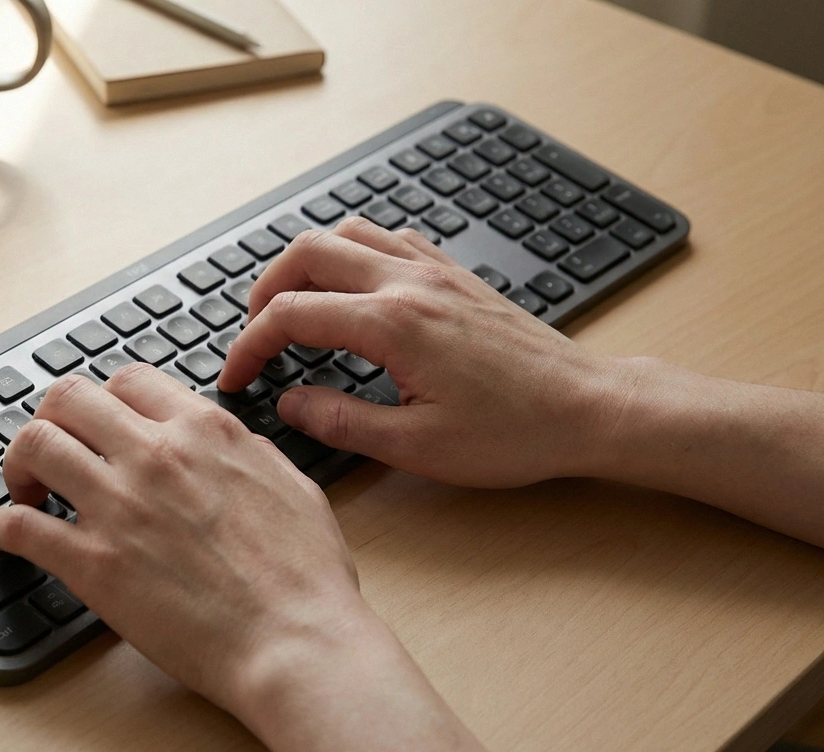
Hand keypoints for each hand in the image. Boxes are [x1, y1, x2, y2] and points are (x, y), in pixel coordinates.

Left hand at [0, 364, 497, 751]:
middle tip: (53, 450)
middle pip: (68, 398)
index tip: (101, 426)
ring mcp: (118, 507)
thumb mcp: (291, 483)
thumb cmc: (306, 576)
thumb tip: (222, 443)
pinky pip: (19, 527)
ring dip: (20, 463)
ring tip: (26, 488)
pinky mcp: (93, 565)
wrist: (295, 642)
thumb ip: (245, 452)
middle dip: (52, 418)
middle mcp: (154, 455)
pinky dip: (3, 526)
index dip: (107, 402)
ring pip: (35, 446)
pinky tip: (7, 534)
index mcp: (204, 430)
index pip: (128, 381)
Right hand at [218, 217, 632, 487]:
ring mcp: (436, 271)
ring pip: (349, 232)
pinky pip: (391, 238)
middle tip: (255, 334)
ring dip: (308, 263)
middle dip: (265, 289)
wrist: (588, 407)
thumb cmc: (515, 432)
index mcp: (393, 325)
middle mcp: (410, 284)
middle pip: (309, 252)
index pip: (291, 315)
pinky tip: (355, 289)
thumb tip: (289, 402)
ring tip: (294, 306)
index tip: (235, 376)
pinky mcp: (457, 275)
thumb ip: (341, 421)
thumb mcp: (417, 447)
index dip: (249, 345)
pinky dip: (356, 252)